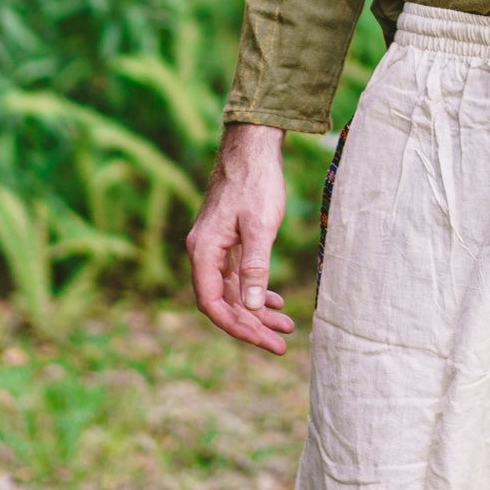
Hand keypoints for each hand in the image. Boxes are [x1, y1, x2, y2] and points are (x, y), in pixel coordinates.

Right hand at [187, 122, 294, 354]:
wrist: (253, 145)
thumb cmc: (257, 182)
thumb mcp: (260, 226)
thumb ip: (256, 267)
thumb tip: (253, 308)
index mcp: (204, 250)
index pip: (214, 304)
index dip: (239, 328)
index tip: (265, 342)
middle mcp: (203, 252)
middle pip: (223, 302)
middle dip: (252, 326)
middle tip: (282, 344)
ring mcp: (215, 247)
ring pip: (233, 291)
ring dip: (257, 311)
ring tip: (286, 328)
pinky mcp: (227, 240)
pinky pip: (237, 276)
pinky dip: (255, 291)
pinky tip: (274, 302)